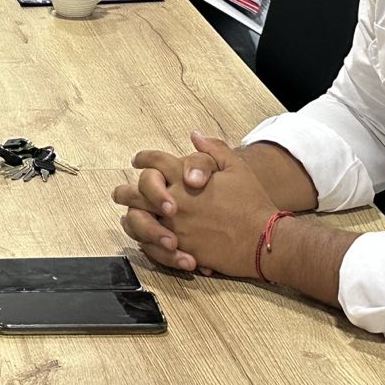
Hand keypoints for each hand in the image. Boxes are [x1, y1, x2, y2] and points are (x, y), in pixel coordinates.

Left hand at [113, 133, 272, 277]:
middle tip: (119, 192)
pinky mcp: (181, 249)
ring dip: (130, 218)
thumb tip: (195, 135)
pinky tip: (143, 239)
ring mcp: (175, 227)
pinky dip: (144, 243)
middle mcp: (176, 202)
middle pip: (136, 193)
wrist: (264, 240)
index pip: (154, 161)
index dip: (143, 158)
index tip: (137, 160)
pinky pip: (152, 247)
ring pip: (137, 222)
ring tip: (127, 216)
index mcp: (185, 179)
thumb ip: (213, 150)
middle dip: (124, 192)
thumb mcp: (236, 168)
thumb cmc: (253, 203)